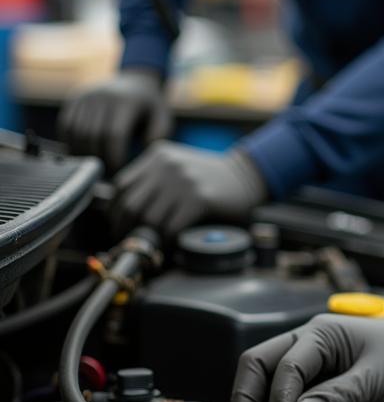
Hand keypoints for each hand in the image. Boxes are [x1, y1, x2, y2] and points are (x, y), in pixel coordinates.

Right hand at [58, 68, 171, 171]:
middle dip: (97, 159)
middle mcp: (103, 96)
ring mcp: (86, 96)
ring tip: (94, 167)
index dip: (114, 157)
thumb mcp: (162, 118)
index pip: (113, 135)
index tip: (118, 173)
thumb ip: (157, 137)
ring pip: (76, 133)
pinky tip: (83, 154)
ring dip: (82, 154)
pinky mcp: (74, 99)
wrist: (136, 81)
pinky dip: (71, 143)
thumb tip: (142, 157)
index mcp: (126, 102)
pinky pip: (66, 126)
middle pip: (92, 136)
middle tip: (105, 174)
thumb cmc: (150, 107)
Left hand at [111, 141, 266, 236]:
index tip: (122, 228)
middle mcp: (168, 165)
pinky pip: (171, 228)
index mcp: (158, 155)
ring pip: (149, 220)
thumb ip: (153, 179)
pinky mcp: (199, 199)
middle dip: (128, 230)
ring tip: (155, 246)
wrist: (250, 175)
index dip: (116, 213)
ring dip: (150, 239)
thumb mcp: (179, 167)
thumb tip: (122, 213)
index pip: (121, 187)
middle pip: (130, 205)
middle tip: (134, 243)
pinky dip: (168, 242)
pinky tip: (173, 244)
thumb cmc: (211, 178)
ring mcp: (184, 181)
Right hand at [229, 304, 383, 401]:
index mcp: (321, 333)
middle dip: (248, 396)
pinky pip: (284, 391)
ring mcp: (310, 359)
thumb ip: (339, 396)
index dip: (277, 398)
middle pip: (259, 363)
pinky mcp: (316, 378)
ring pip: (266, 376)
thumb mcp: (378, 379)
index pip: (285, 365)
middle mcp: (308, 341)